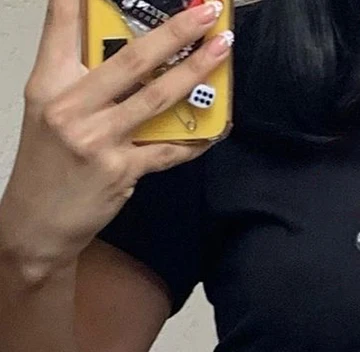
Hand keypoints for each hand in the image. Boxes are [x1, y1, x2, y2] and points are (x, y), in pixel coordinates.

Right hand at [0, 0, 231, 264]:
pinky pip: (168, 150)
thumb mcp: (48, 112)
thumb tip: (129, 58)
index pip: (64, 24)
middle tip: (206, 11)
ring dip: (196, 72)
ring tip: (221, 50)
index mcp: (50, 84)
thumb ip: (81, 81)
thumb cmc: (47, 164)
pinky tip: (216, 128)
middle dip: (175, 31)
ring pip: (158, 98)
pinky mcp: (122, 170)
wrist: (38, 221)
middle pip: (133, 59)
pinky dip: (194, 140)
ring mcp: (99, 140)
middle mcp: (72, 107)